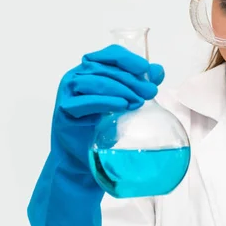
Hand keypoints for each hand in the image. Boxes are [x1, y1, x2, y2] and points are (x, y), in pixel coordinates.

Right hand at [27, 45, 163, 225]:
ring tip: (138, 99)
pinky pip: (78, 99)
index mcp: (95, 80)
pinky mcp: (64, 116)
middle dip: (129, 74)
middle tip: (150, 91)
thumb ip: (138, 92)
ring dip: (117, 85)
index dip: (132, 58)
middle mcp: (79, 85)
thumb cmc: (105, 143)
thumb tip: (161, 72)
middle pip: (102, 65)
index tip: (156, 73)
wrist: (79, 170)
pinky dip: (100, 98)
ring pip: (91, 79)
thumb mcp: (125, 116)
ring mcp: (69, 99)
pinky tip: (120, 105)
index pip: (110, 55)